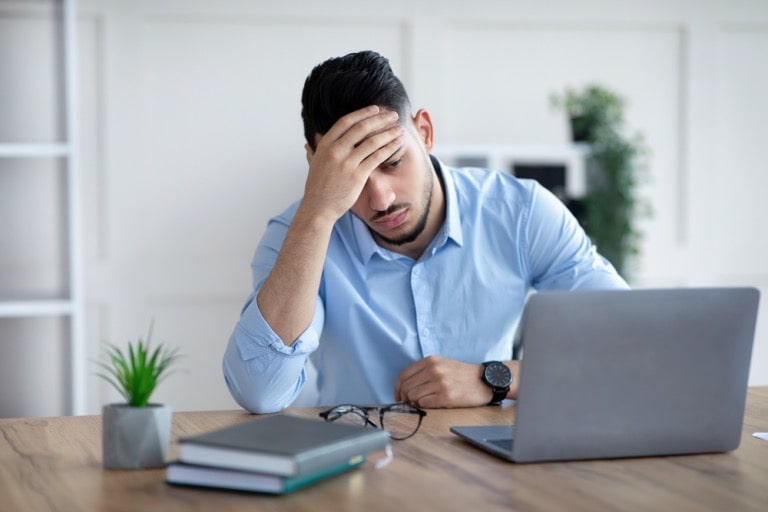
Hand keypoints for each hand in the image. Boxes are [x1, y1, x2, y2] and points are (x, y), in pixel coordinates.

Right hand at [301, 106, 404, 222]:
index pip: (346, 121)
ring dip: (389, 133)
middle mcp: (335, 150)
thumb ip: (313, 152)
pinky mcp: (358, 175)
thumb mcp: (313, 165)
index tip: (376, 109)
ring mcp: (347, 162)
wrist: (318, 208)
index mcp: (325, 144)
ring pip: (372, 141)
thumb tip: (309, 144)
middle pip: (362, 128)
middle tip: (393, 115)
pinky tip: (397, 144)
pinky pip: (377, 157)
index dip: (363, 113)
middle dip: (381, 119)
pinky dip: (389, 148)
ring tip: (400, 129)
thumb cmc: (317, 188)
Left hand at [394, 356, 511, 407]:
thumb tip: (405, 388)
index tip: (398, 396)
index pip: (403, 375)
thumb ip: (424, 372)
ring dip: (414, 403)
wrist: (485, 381)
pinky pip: (424, 404)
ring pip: (413, 396)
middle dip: (405, 397)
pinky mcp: (446, 397)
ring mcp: (440, 383)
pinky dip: (423, 406)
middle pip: (406, 387)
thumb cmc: (463, 375)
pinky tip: (431, 404)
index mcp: (431, 361)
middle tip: (409, 403)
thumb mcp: (442, 364)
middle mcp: (434, 370)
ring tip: (421, 404)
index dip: (397, 388)